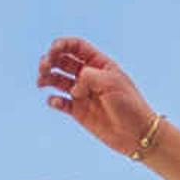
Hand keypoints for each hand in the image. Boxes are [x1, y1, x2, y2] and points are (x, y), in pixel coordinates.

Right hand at [40, 36, 160, 158]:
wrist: (137, 134)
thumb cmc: (129, 105)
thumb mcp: (111, 83)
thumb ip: (89, 77)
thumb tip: (73, 87)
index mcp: (99, 64)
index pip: (76, 46)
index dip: (61, 45)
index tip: (53, 51)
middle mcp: (88, 76)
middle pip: (62, 61)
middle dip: (49, 60)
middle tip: (44, 67)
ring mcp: (82, 93)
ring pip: (57, 80)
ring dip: (46, 78)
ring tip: (41, 82)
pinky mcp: (78, 111)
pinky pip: (60, 102)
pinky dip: (54, 100)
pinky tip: (56, 102)